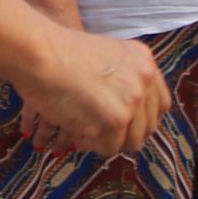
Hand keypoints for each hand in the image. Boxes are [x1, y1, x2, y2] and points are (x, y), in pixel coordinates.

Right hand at [16, 23, 170, 155]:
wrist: (37, 51)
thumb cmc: (56, 51)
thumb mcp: (103, 53)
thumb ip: (122, 76)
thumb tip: (127, 110)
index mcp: (143, 59)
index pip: (160, 103)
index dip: (144, 118)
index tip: (128, 125)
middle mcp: (144, 79)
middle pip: (148, 126)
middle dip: (126, 134)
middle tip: (104, 136)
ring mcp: (133, 100)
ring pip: (131, 141)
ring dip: (109, 142)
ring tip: (87, 137)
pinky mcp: (116, 119)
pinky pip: (110, 147)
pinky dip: (93, 147)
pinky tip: (77, 137)